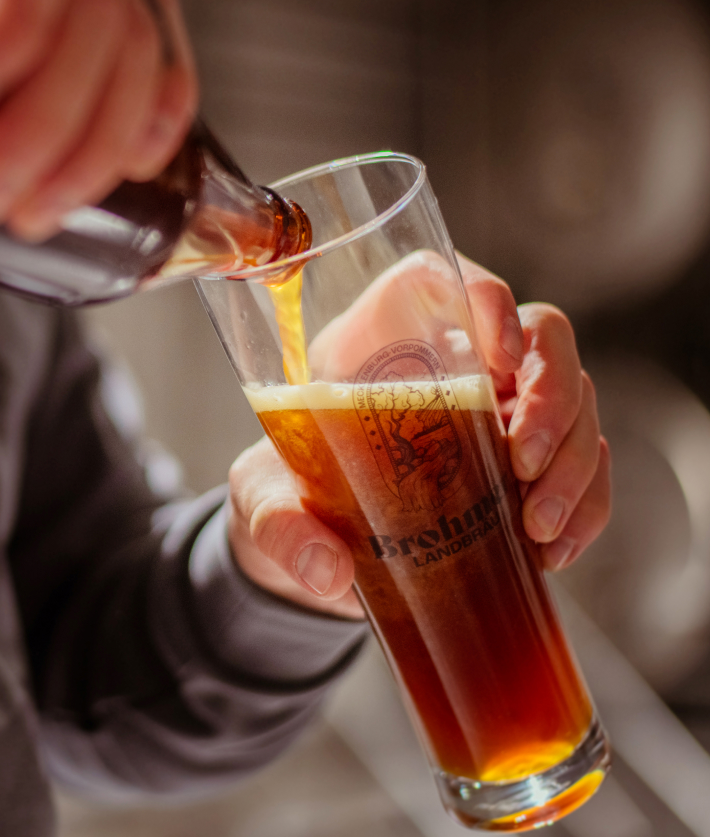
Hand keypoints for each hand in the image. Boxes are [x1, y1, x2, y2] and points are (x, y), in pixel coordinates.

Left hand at [227, 254, 609, 617]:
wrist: (317, 531)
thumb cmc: (289, 487)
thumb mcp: (266, 499)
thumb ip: (281, 525)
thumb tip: (326, 572)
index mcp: (385, 333)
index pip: (448, 279)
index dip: (486, 299)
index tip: (497, 357)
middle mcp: (457, 359)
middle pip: (541, 338)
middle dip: (550, 397)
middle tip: (521, 463)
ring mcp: (501, 409)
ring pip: (578, 402)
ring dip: (573, 462)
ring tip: (538, 526)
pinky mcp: (527, 464)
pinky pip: (584, 468)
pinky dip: (585, 506)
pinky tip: (554, 550)